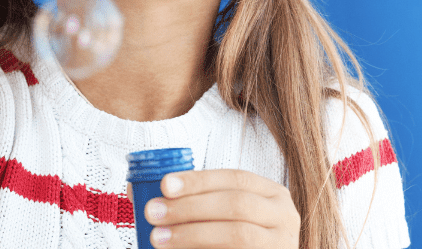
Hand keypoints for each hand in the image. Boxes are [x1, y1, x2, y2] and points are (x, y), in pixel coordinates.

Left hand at [137, 169, 299, 248]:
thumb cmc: (233, 241)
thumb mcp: (216, 215)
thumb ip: (187, 202)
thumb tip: (136, 191)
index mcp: (271, 195)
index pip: (235, 178)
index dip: (199, 180)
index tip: (164, 185)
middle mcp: (284, 218)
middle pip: (236, 205)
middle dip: (190, 207)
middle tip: (153, 212)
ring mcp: (283, 246)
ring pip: (238, 235)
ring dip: (192, 234)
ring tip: (158, 239)